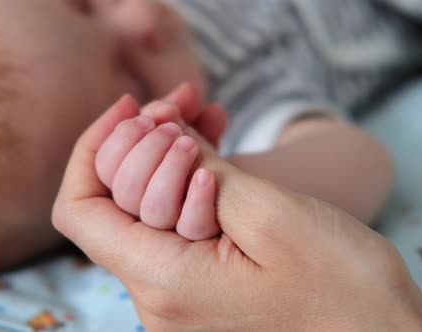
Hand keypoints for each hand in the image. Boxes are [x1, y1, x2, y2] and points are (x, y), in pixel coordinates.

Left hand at [53, 88, 421, 330]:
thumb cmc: (342, 285)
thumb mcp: (270, 213)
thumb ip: (201, 171)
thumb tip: (162, 136)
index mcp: (164, 282)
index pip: (78, 212)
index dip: (92, 150)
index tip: (131, 109)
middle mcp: (158, 298)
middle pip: (114, 204)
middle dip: (140, 140)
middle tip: (182, 100)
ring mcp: (179, 296)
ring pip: (146, 209)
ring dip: (169, 154)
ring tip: (202, 111)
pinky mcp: (201, 288)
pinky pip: (175, 225)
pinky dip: (188, 181)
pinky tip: (213, 144)